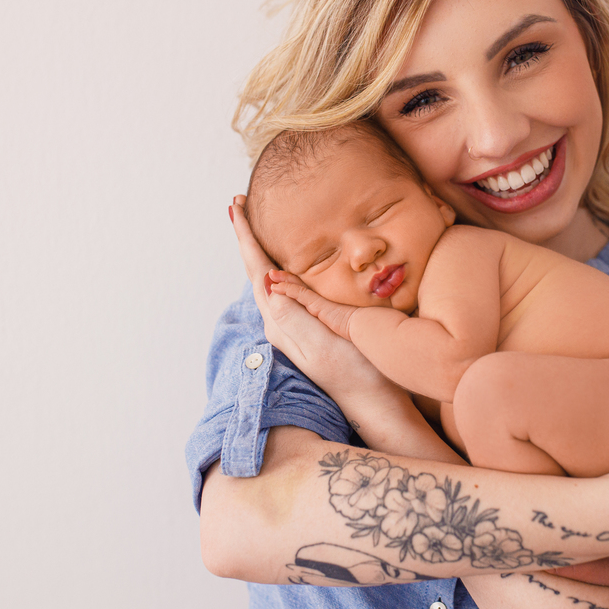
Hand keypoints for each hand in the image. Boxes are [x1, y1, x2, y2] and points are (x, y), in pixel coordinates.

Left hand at [229, 196, 392, 400]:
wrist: (373, 402)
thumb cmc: (354, 372)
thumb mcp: (322, 343)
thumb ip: (295, 315)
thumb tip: (269, 284)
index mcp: (280, 321)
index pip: (257, 271)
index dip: (247, 239)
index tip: (235, 209)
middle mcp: (280, 323)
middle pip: (256, 271)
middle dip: (246, 239)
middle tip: (237, 207)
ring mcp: (292, 327)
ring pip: (267, 280)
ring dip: (258, 252)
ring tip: (251, 228)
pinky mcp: (307, 329)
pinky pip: (283, 289)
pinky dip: (276, 267)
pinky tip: (281, 266)